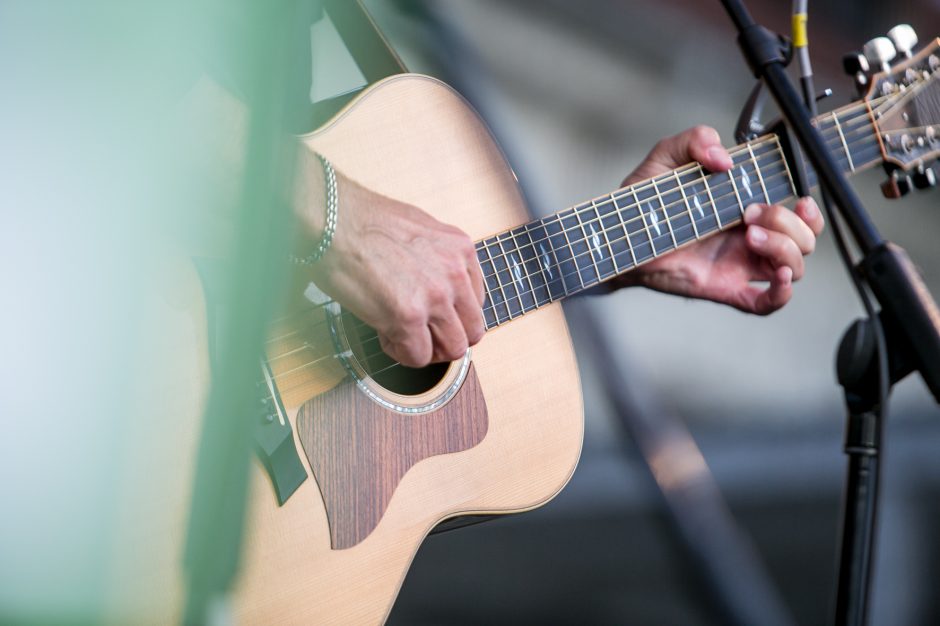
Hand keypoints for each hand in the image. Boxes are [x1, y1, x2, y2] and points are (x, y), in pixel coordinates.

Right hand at [294, 147, 485, 366]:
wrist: (332, 222)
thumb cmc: (361, 220)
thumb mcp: (419, 229)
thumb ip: (436, 257)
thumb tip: (434, 281)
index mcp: (460, 249)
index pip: (476, 301)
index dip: (453, 315)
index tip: (435, 317)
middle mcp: (454, 273)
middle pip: (472, 330)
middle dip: (447, 339)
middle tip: (424, 337)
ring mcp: (435, 297)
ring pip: (452, 349)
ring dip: (429, 350)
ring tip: (404, 337)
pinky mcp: (408, 318)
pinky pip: (418, 357)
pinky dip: (402, 354)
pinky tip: (385, 335)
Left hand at [615, 126, 824, 314]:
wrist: (620, 236)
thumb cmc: (644, 201)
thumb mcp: (667, 158)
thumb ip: (695, 139)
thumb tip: (723, 157)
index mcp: (745, 209)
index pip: (797, 213)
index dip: (809, 210)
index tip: (801, 199)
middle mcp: (749, 238)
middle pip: (802, 241)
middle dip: (787, 224)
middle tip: (750, 213)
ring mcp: (739, 264)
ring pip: (792, 267)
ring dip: (784, 250)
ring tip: (750, 236)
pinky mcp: (725, 287)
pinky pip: (764, 303)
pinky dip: (781, 294)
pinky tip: (777, 277)